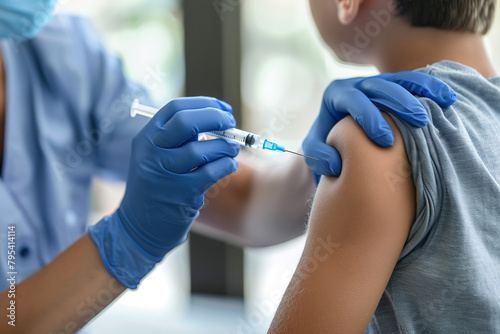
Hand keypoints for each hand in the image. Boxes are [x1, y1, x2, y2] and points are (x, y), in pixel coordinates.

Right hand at [89, 97, 239, 287]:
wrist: (139, 228)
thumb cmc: (156, 187)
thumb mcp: (156, 157)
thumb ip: (180, 139)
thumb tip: (218, 121)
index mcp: (145, 138)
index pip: (175, 108)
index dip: (204, 104)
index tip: (223, 109)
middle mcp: (151, 153)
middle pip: (187, 123)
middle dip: (215, 118)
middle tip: (231, 123)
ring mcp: (164, 174)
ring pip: (202, 149)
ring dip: (225, 146)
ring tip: (232, 150)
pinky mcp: (180, 194)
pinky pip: (211, 172)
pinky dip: (226, 165)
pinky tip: (229, 165)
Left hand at [302, 72, 456, 182]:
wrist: (334, 136)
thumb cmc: (324, 144)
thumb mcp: (312, 150)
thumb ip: (317, 156)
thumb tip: (336, 162)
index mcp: (336, 95)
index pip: (353, 100)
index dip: (369, 118)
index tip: (384, 141)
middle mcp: (356, 84)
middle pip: (379, 86)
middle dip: (399, 102)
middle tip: (419, 121)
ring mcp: (376, 83)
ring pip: (399, 80)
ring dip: (421, 89)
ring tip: (443, 102)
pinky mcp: (393, 87)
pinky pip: (412, 82)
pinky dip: (430, 88)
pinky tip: (447, 97)